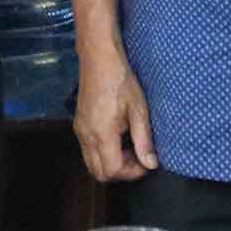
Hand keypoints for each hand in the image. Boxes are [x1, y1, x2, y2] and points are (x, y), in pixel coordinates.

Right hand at [73, 51, 158, 182]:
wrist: (99, 58)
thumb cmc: (120, 80)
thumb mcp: (138, 109)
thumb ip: (144, 140)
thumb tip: (151, 163)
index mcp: (101, 134)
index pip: (113, 170)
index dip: (132, 172)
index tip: (146, 161)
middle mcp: (86, 136)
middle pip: (99, 173)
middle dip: (121, 172)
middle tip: (138, 157)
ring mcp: (80, 130)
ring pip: (92, 163)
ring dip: (111, 163)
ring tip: (129, 146)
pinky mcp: (79, 124)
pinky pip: (88, 150)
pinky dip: (103, 153)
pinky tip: (118, 137)